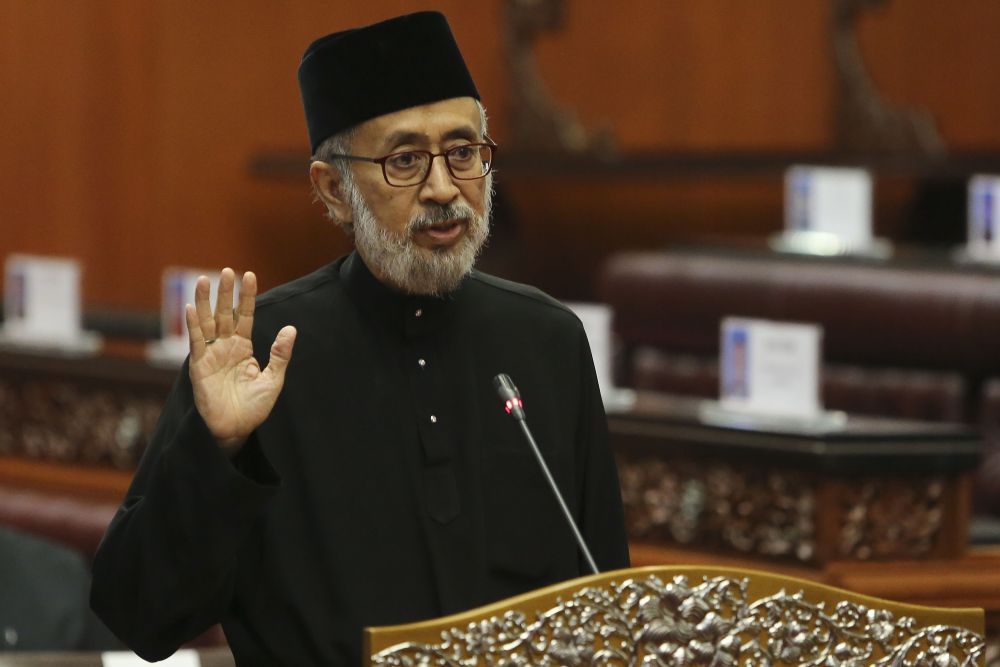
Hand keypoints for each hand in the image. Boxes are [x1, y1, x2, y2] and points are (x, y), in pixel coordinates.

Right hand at [185, 268, 295, 452]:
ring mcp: (211, 355)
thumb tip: (290, 328)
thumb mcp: (273, 379)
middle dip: (225, 293)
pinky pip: (195, 342)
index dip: (247, 297)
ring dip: (204, 302)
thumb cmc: (253, 408)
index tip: (250, 275)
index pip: (245, 316)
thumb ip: (280, 354)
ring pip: (207, 323)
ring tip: (203, 280)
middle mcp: (226, 348)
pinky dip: (192, 325)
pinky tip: (190, 307)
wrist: (235, 430)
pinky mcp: (199, 366)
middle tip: (227, 271)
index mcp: (244, 348)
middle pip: (224, 314)